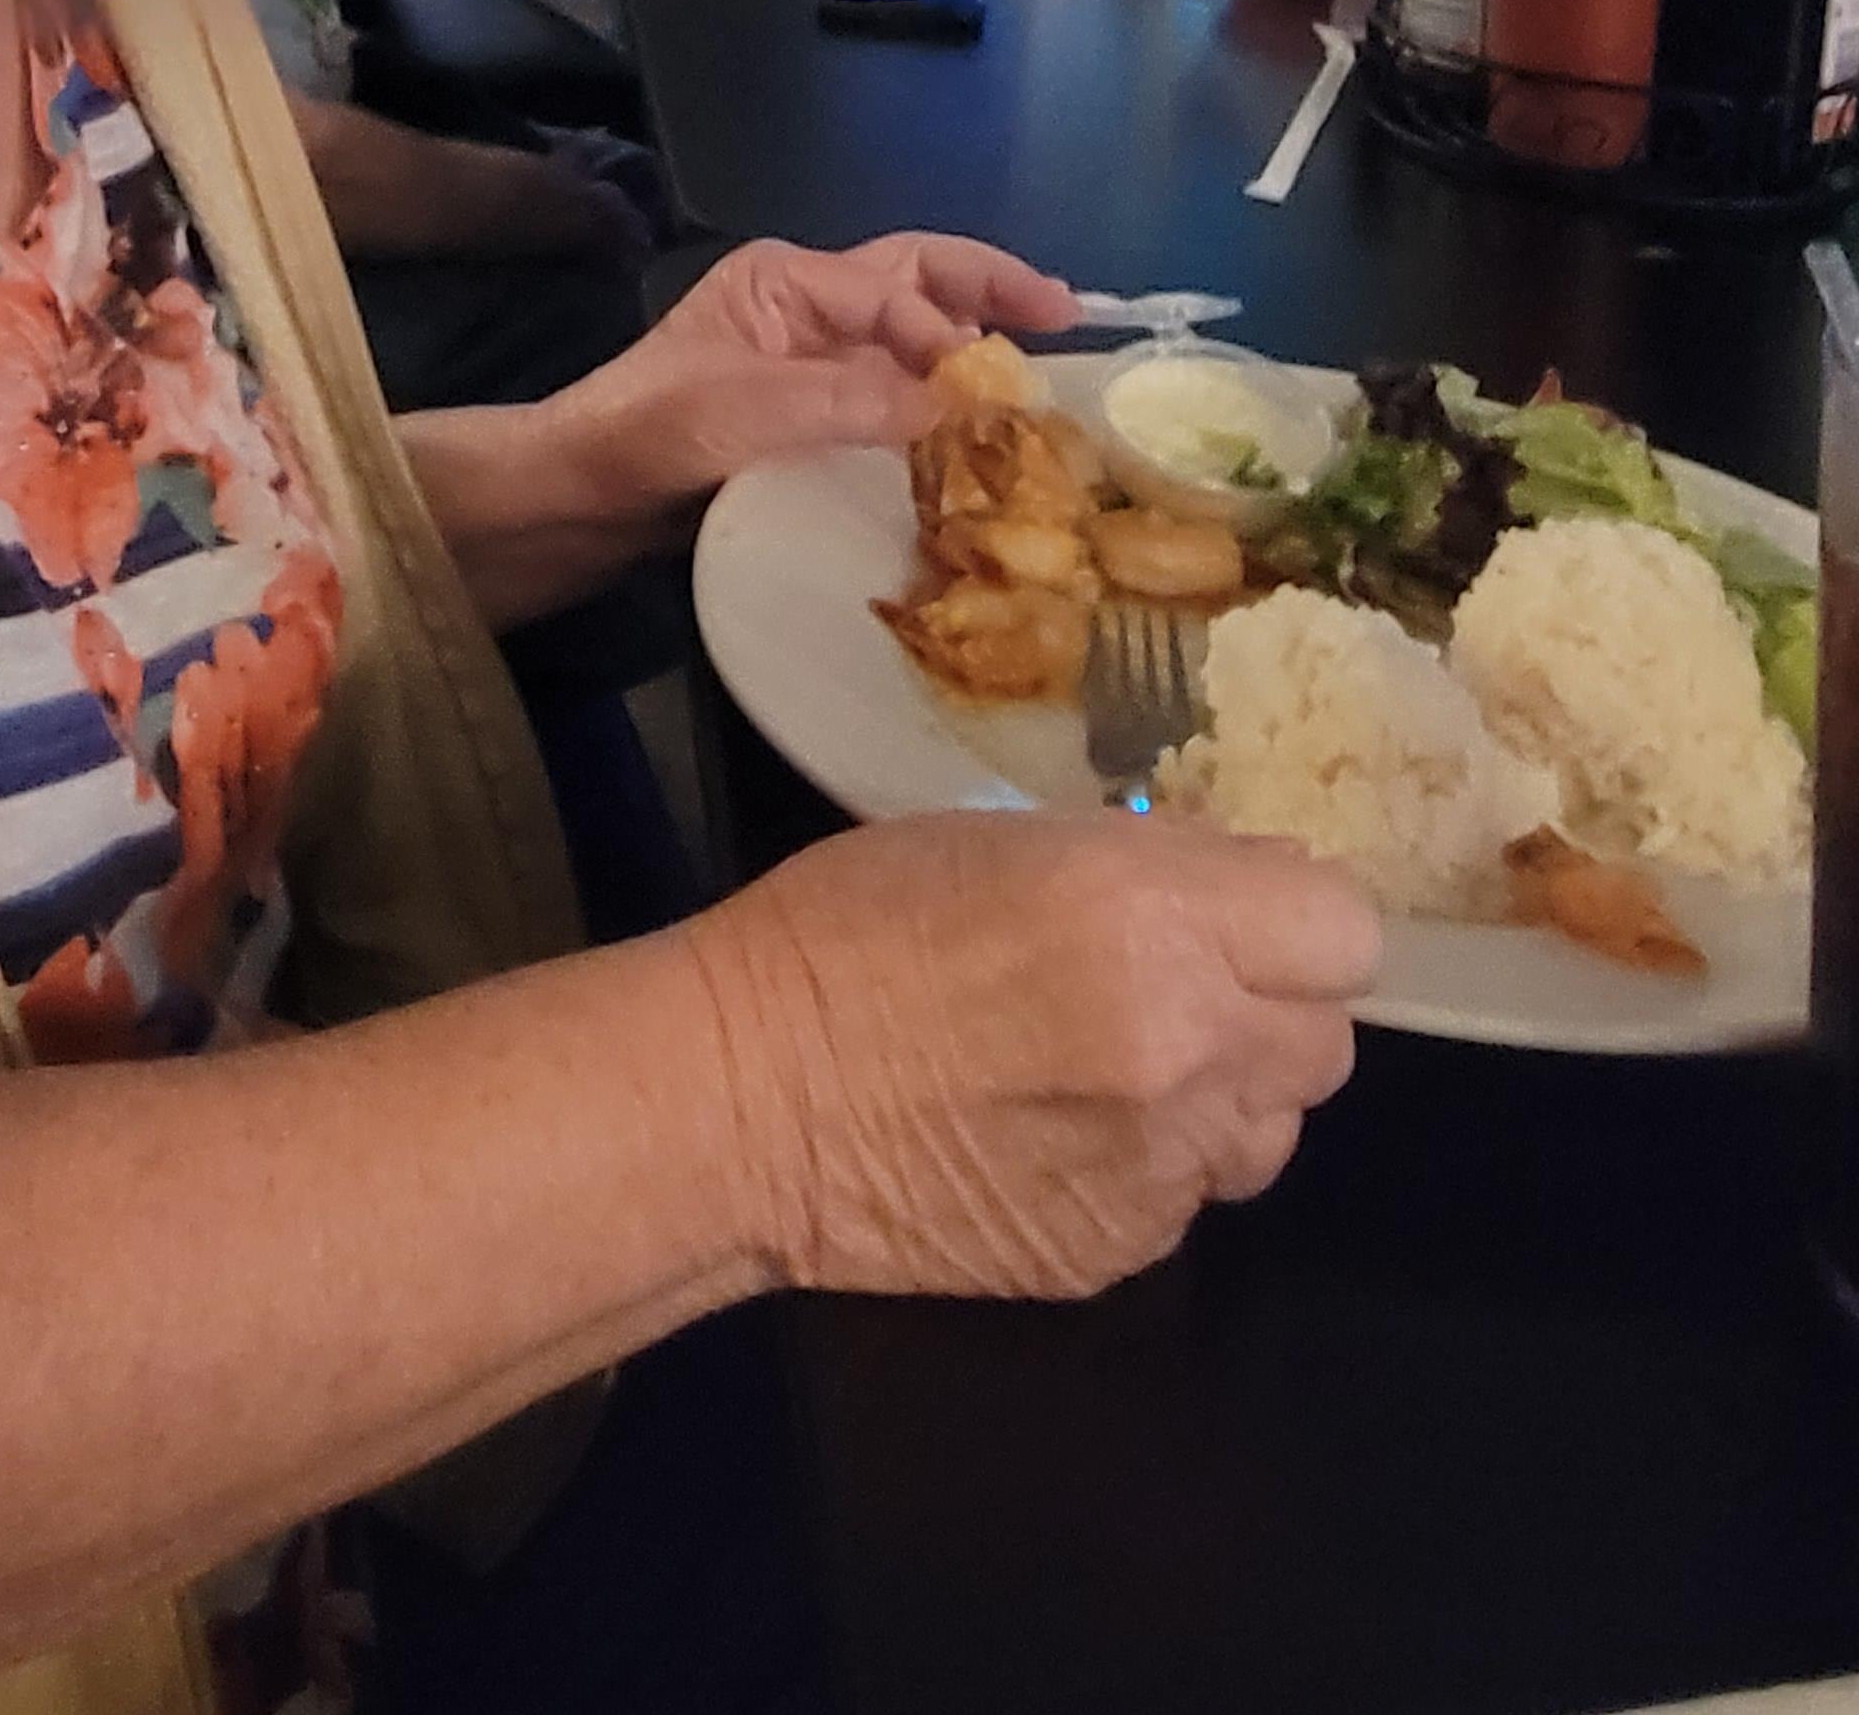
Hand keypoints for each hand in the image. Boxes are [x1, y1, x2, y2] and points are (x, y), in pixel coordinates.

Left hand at [536, 231, 1077, 553]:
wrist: (574, 498)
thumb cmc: (644, 435)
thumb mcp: (745, 411)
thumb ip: (852, 400)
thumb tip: (960, 402)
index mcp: (785, 280)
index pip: (898, 289)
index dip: (954, 334)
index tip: (1000, 389)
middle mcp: (802, 308)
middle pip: (916, 279)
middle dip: (992, 290)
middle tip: (1071, 316)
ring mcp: (803, 362)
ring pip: (907, 335)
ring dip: (970, 343)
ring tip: (1037, 372)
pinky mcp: (801, 418)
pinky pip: (886, 396)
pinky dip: (936, 402)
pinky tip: (971, 436)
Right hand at [681, 812, 1377, 1298]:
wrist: (747, 1098)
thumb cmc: (855, 926)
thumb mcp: (1009, 838)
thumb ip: (1158, 865)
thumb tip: (1257, 883)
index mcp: (1156, 922)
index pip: (1344, 930)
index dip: (1292, 918)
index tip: (1235, 917)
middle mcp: (1188, 1049)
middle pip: (1326, 1039)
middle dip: (1266, 1006)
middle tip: (1174, 987)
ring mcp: (1163, 1169)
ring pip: (1273, 1129)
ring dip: (1223, 1092)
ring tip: (1114, 1068)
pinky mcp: (1123, 1253)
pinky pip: (1191, 1196)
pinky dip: (1151, 1161)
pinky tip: (1055, 1133)